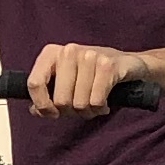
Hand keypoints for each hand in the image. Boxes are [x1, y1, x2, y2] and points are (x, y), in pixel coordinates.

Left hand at [21, 42, 150, 116]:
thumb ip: (48, 95)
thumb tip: (35, 110)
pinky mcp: (108, 65)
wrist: (130, 64)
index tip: (53, 114)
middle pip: (60, 100)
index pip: (34, 83)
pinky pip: (96, 101)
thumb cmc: (93, 75)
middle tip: (81, 108)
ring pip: (79, 103)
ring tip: (95, 104)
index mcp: (52, 53)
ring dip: (88, 112)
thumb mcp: (66, 81)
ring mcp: (89, 56)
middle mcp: (69, 50)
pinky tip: (105, 102)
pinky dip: (100, 108)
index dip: (42, 105)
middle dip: (71, 112)